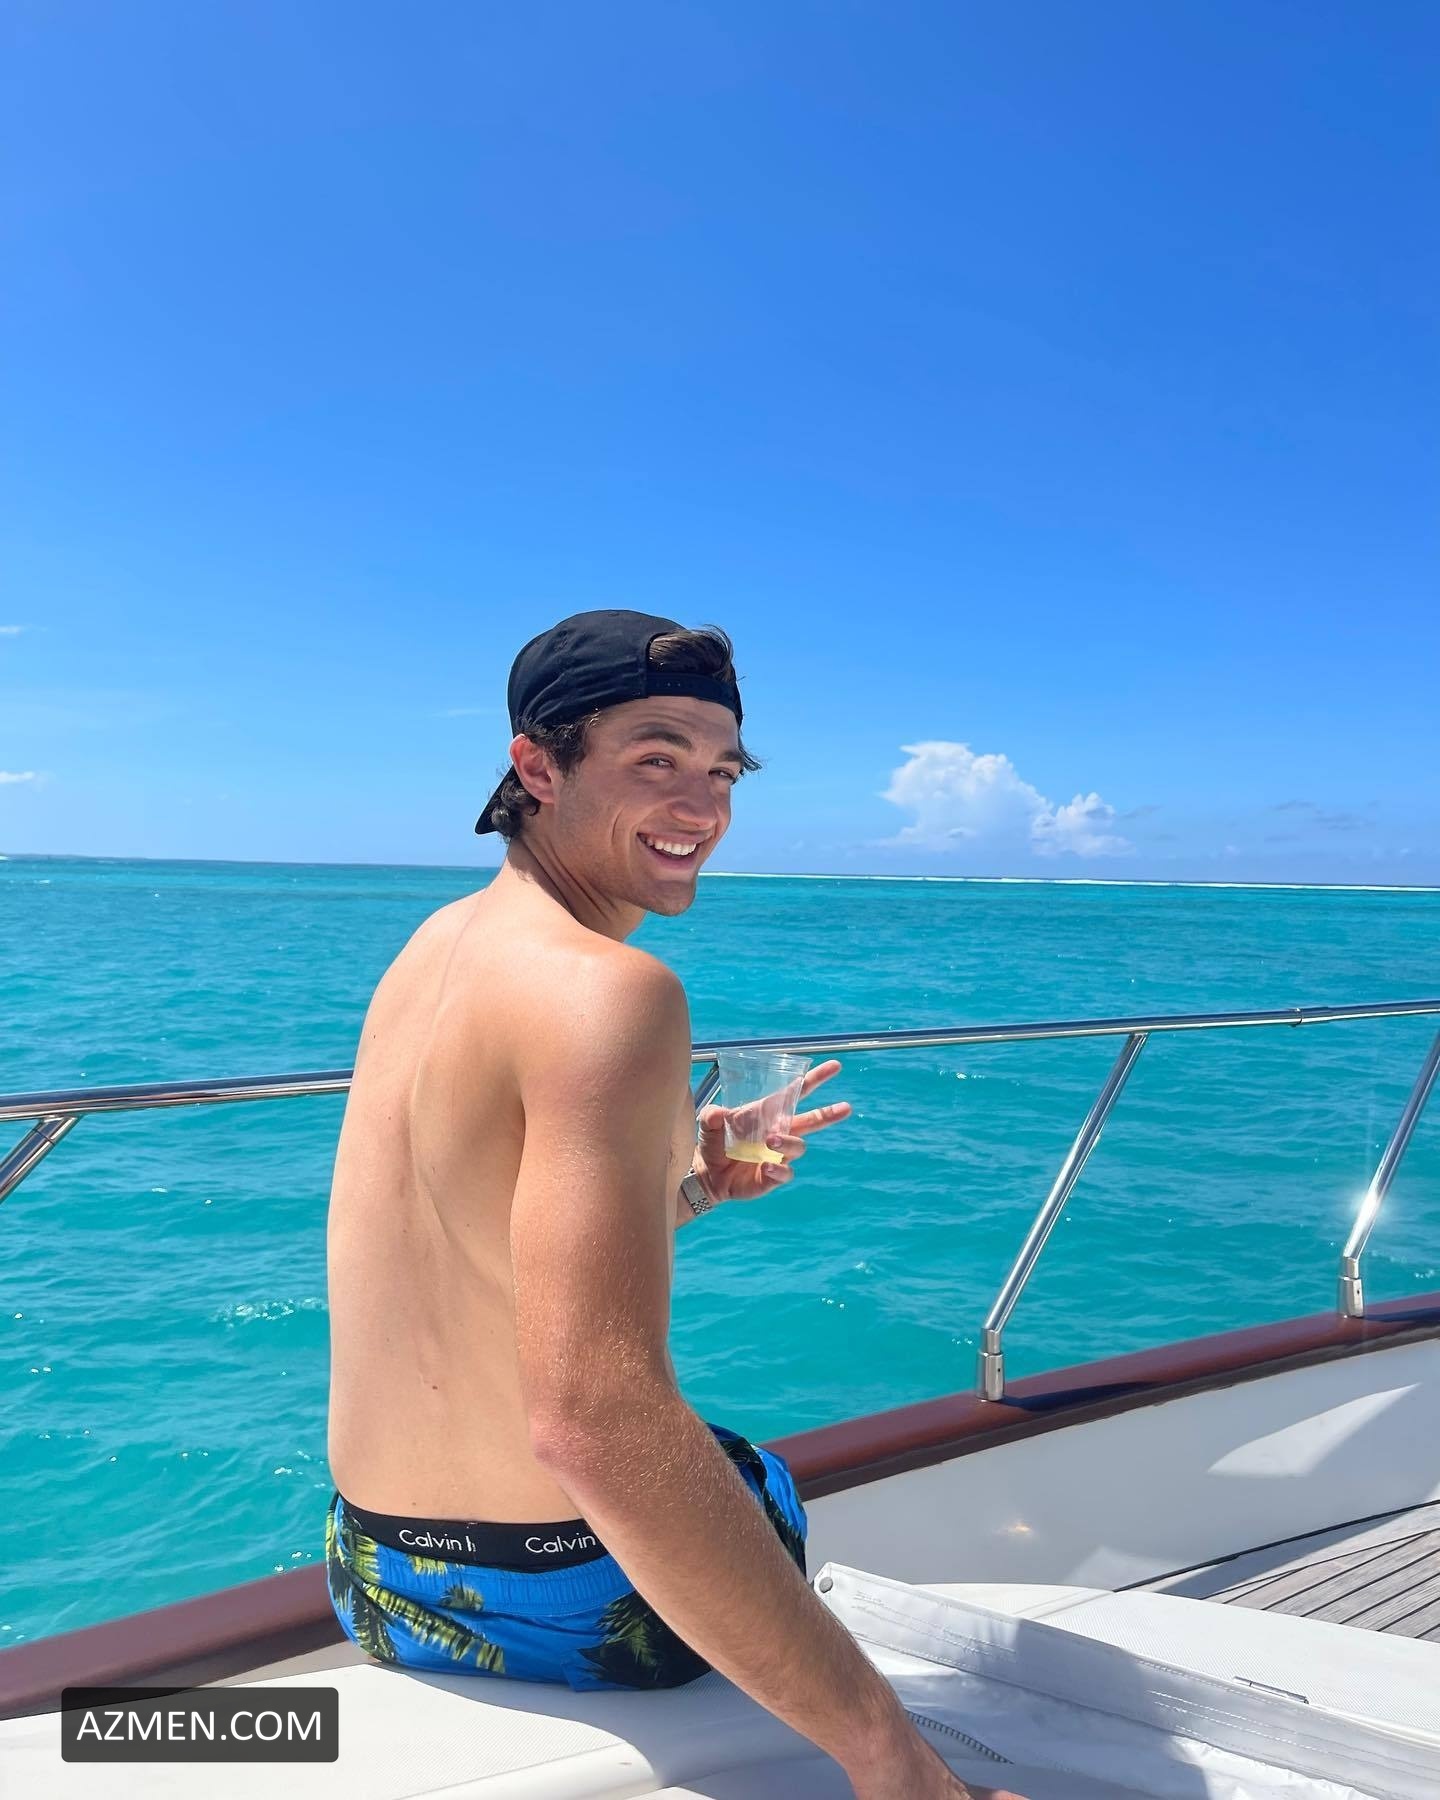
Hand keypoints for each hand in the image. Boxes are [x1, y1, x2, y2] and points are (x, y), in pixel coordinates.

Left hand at [691, 1058, 852, 1204]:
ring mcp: (778, 1154)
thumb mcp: (707, 1123)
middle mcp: (779, 1132)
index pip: (797, 1093)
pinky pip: (786, 1172)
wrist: (707, 1174)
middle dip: (829, 1113)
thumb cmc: (713, 1143)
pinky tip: (765, 1166)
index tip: (834, 1066)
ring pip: (799, 1146)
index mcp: (768, 1113)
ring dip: (788, 1141)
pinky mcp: (773, 1175)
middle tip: (845, 1107)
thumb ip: (712, 1115)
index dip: (816, 1079)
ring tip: (770, 1140)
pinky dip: (779, 1168)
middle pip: (812, 1121)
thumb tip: (719, 1113)